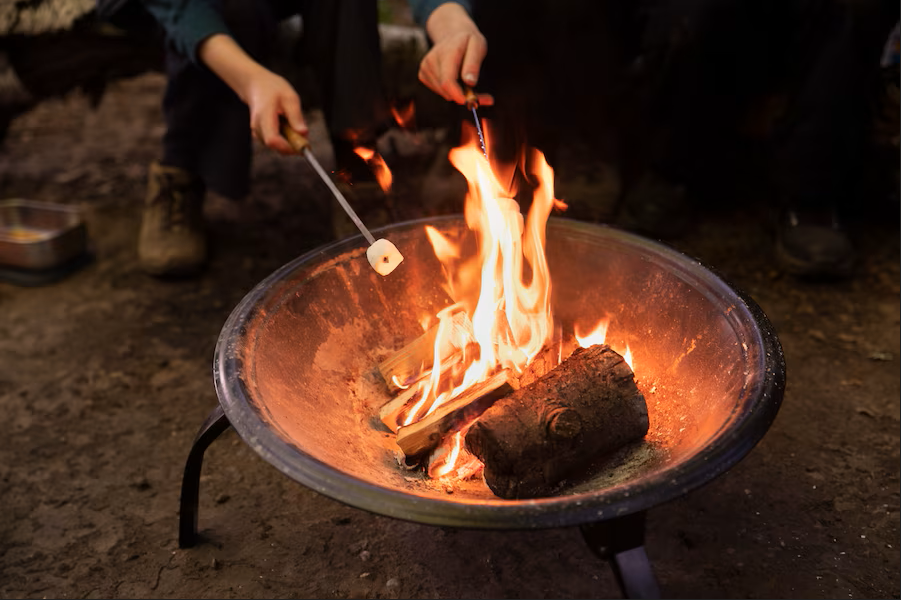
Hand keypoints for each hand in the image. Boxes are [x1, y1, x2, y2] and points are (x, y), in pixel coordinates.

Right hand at [198, 33, 306, 154]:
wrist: (255, 85)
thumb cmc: (273, 89)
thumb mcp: (289, 98)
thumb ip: (296, 116)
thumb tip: (304, 134)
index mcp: (264, 117)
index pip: (272, 140)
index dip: (288, 147)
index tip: (303, 145)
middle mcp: (257, 128)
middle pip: (276, 146)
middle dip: (293, 145)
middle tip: (303, 133)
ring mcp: (257, 132)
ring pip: (278, 146)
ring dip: (290, 140)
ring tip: (291, 121)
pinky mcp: (261, 135)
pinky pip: (276, 142)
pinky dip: (285, 138)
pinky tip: (285, 124)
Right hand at [419, 3, 492, 105]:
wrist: (451, 34)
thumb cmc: (467, 41)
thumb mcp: (477, 45)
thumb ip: (473, 63)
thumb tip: (470, 82)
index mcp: (446, 52)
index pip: (448, 81)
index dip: (458, 95)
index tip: (470, 102)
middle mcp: (431, 60)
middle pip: (446, 90)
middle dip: (464, 96)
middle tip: (484, 97)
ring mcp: (425, 68)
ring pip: (444, 93)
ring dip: (459, 93)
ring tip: (468, 82)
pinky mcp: (423, 75)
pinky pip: (440, 91)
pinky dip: (451, 91)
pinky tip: (457, 80)